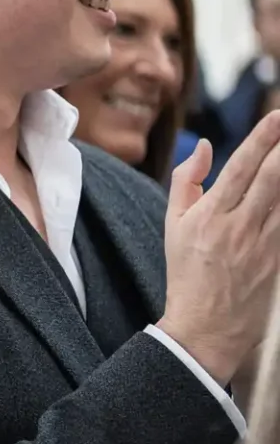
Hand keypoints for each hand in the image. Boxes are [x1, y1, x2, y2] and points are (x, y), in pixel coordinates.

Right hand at [159, 113, 279, 381]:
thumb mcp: (173, 225)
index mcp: (209, 214)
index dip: (262, 139)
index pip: (241, 167)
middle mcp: (239, 225)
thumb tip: (204, 146)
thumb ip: (187, 181)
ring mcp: (264, 242)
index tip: (276, 117)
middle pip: (272, 176)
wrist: (206, 326)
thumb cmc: (187, 272)